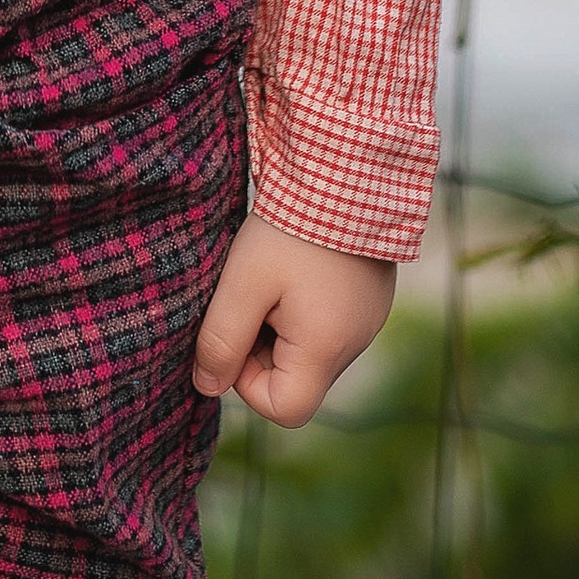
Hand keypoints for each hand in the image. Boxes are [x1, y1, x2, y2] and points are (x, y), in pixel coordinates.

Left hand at [193, 214, 395, 425]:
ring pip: (311, 350)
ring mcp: (368, 320)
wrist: (345, 170)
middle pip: (296, 379)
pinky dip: (306, 307)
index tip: (238, 330)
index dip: (247, 381)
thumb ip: (221, 340)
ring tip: (275, 275)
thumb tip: (207, 386)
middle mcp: (355, 344)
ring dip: (283, 325)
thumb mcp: (243, 283)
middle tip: (251, 295)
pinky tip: (297, 266)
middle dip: (262, 347)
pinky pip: (330, 323)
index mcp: (326, 350)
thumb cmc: (291, 229)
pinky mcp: (371, 297)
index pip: (284, 409)